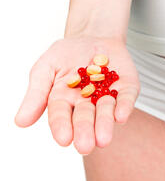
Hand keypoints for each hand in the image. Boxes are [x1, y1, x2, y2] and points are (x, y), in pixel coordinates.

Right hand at [15, 36, 139, 153]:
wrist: (94, 35)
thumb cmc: (67, 54)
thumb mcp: (47, 67)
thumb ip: (37, 92)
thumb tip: (20, 122)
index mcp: (63, 102)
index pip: (60, 117)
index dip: (62, 127)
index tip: (64, 138)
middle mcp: (86, 104)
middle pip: (84, 119)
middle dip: (85, 131)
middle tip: (85, 145)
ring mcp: (108, 96)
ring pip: (106, 112)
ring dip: (105, 124)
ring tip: (103, 138)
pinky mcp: (127, 88)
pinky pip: (126, 98)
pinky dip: (125, 106)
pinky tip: (121, 115)